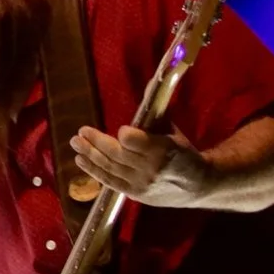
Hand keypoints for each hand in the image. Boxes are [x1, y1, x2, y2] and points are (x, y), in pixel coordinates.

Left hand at [68, 124, 209, 206]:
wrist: (197, 185)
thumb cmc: (182, 152)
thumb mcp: (172, 130)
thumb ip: (156, 111)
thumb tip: (152, 80)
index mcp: (163, 149)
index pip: (135, 141)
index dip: (125, 135)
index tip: (120, 130)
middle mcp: (151, 168)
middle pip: (116, 154)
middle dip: (95, 142)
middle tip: (80, 132)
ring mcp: (141, 183)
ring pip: (109, 168)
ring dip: (89, 155)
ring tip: (76, 143)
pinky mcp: (135, 194)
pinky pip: (109, 181)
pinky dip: (93, 171)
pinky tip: (81, 161)